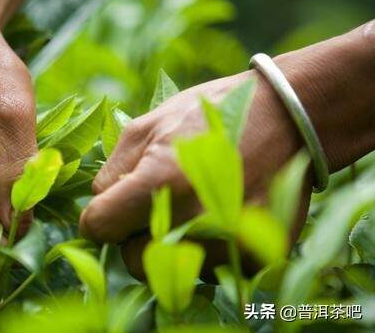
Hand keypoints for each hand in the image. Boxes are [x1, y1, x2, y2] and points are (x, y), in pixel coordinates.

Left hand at [80, 21, 374, 278]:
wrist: (288, 117)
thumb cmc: (211, 114)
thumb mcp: (149, 125)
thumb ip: (113, 169)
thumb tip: (98, 202)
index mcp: (158, 183)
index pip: (97, 228)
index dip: (97, 217)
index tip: (109, 208)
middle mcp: (191, 221)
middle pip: (131, 260)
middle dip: (133, 238)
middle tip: (153, 207)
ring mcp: (226, 243)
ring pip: (171, 271)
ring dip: (170, 247)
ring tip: (190, 206)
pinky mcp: (254, 257)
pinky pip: (208, 271)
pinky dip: (205, 250)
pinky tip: (217, 215)